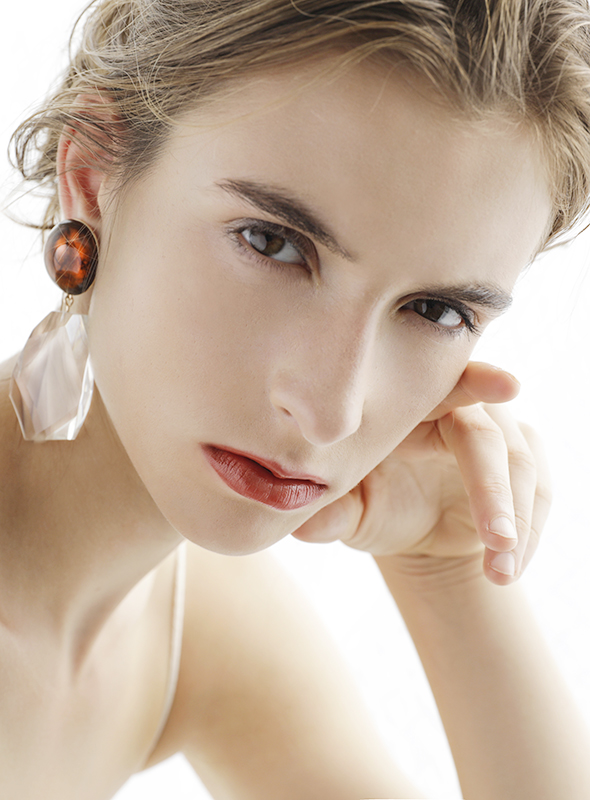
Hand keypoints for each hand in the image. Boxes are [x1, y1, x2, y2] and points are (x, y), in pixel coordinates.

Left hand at [291, 362, 551, 584]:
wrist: (411, 533)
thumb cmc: (372, 506)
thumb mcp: (349, 513)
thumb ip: (330, 514)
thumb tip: (300, 526)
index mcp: (412, 407)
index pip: (445, 386)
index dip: (476, 382)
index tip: (507, 384)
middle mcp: (461, 411)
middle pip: (489, 436)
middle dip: (496, 489)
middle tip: (497, 537)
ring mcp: (499, 434)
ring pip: (521, 467)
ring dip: (515, 522)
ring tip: (500, 571)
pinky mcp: (525, 462)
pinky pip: (540, 493)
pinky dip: (529, 533)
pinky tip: (508, 568)